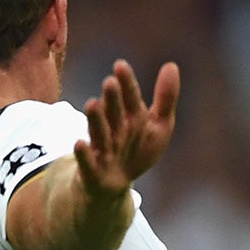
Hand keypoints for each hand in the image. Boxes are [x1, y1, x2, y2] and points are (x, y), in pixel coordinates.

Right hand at [77, 60, 178, 197]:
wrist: (112, 185)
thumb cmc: (136, 150)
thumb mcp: (158, 125)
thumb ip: (166, 97)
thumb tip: (171, 64)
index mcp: (130, 118)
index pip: (129, 98)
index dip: (127, 84)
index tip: (120, 65)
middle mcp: (114, 132)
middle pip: (114, 114)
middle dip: (113, 99)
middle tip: (110, 82)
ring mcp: (102, 151)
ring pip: (99, 134)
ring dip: (96, 120)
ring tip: (92, 104)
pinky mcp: (92, 172)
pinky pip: (87, 163)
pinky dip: (83, 155)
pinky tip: (78, 143)